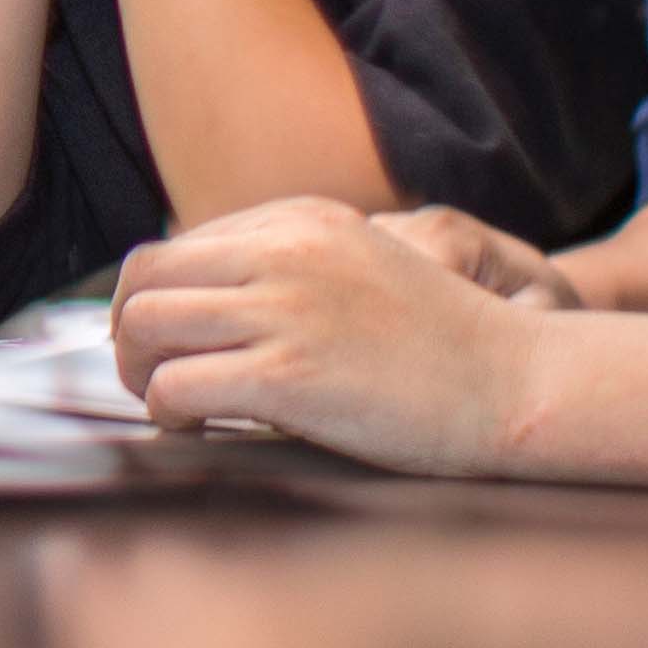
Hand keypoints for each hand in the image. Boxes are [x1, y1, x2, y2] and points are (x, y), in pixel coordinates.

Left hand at [109, 195, 545, 473]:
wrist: (520, 385)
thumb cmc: (445, 346)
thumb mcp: (362, 268)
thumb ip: (290, 267)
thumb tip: (204, 301)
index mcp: (301, 220)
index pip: (177, 246)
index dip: (154, 300)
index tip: (163, 342)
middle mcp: (284, 251)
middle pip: (144, 277)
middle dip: (127, 331)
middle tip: (146, 374)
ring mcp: (284, 310)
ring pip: (145, 325)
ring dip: (138, 371)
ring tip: (167, 403)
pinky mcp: (288, 375)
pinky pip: (176, 386)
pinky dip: (166, 411)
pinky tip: (193, 427)